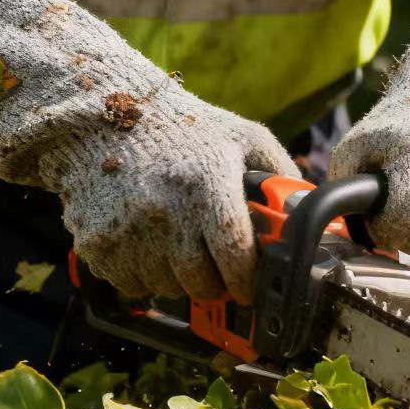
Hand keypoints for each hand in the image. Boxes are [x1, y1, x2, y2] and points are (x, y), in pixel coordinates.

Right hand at [56, 92, 297, 301]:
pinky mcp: (98, 245)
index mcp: (206, 183)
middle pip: (202, 283)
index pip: (235, 256)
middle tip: (215, 265)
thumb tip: (310, 213)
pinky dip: (145, 275)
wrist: (101, 120)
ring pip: (167, 288)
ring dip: (179, 278)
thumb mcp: (241, 137)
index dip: (246, 280)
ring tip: (178, 244)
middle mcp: (165, 211)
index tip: (249, 285)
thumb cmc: (182, 130)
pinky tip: (147, 243)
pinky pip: (133, 285)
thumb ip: (282, 174)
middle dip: (215, 282)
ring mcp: (127, 231)